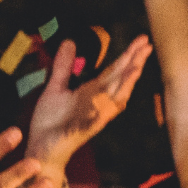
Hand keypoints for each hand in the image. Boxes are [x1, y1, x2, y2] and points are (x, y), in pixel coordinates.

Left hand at [26, 36, 151, 170]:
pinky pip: (96, 121)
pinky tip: (112, 104)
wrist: (41, 147)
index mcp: (92, 91)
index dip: (128, 55)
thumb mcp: (56, 87)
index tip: (142, 40)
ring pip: (114, 99)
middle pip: (119, 80)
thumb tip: (70, 41)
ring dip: (125, 85)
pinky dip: (104, 112)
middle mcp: (97, 102)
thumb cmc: (50, 121)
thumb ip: (64, 66)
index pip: (114, 70)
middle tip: (146, 46)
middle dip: (133, 63)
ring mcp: (93, 117)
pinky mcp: (82, 130)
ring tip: (136, 68)